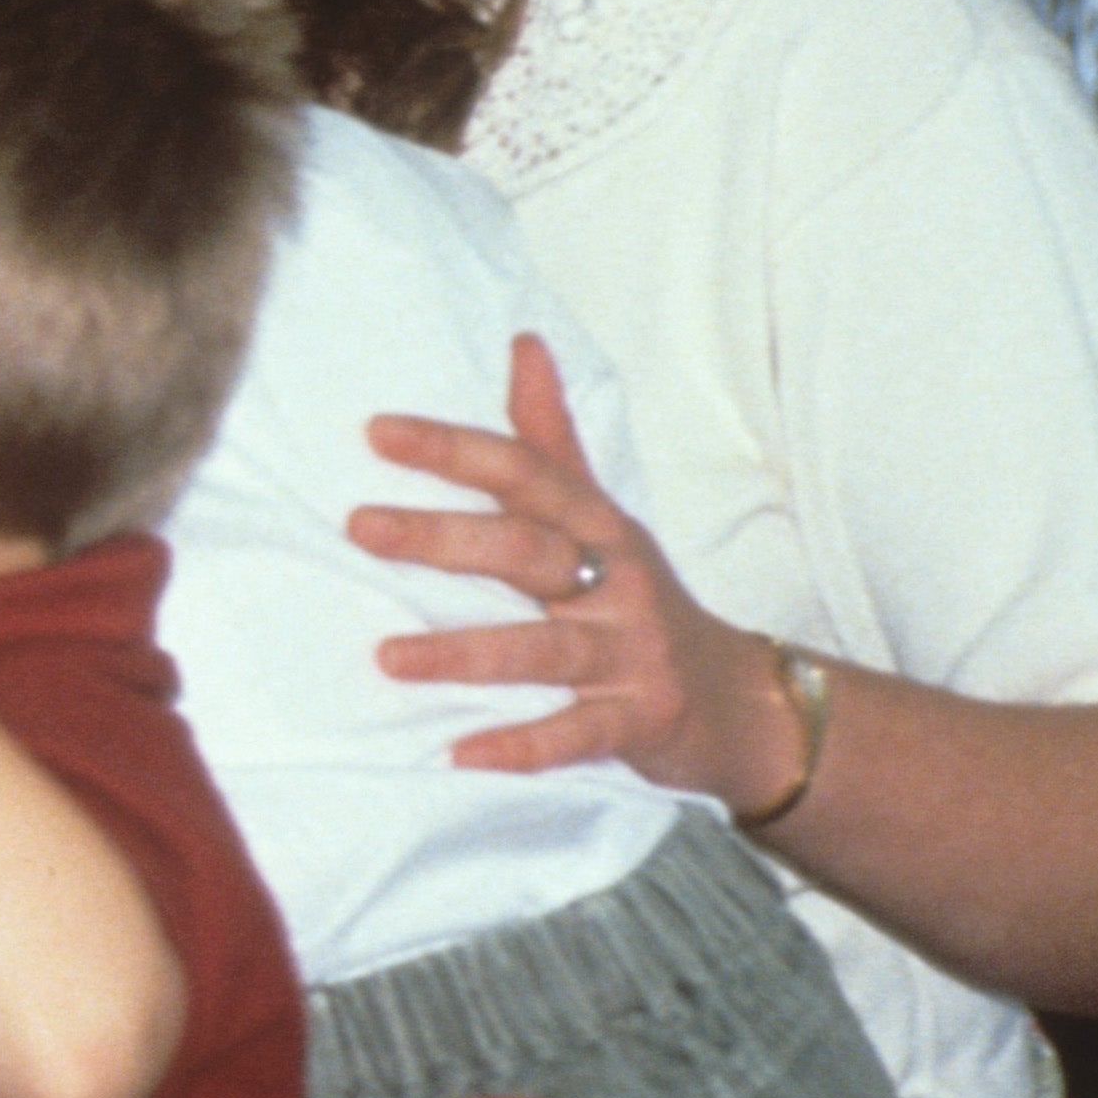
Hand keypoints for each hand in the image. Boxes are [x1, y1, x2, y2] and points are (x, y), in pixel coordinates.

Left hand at [352, 331, 792, 806]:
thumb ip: (550, 440)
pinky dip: (524, 746)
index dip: (455, 448)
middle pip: (526, 551)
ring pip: (544, 648)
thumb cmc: (637, 597)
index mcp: (597, 526)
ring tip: (387, 657)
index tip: (376, 431)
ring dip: (465, 653)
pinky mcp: (639, 720)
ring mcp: (631, 654)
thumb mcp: (600, 515)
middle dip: (444, 538)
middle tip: (359, 528)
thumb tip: (523, 343)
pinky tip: (461, 754)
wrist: (739, 700)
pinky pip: (578, 734)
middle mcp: (615, 582)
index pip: (525, 473)